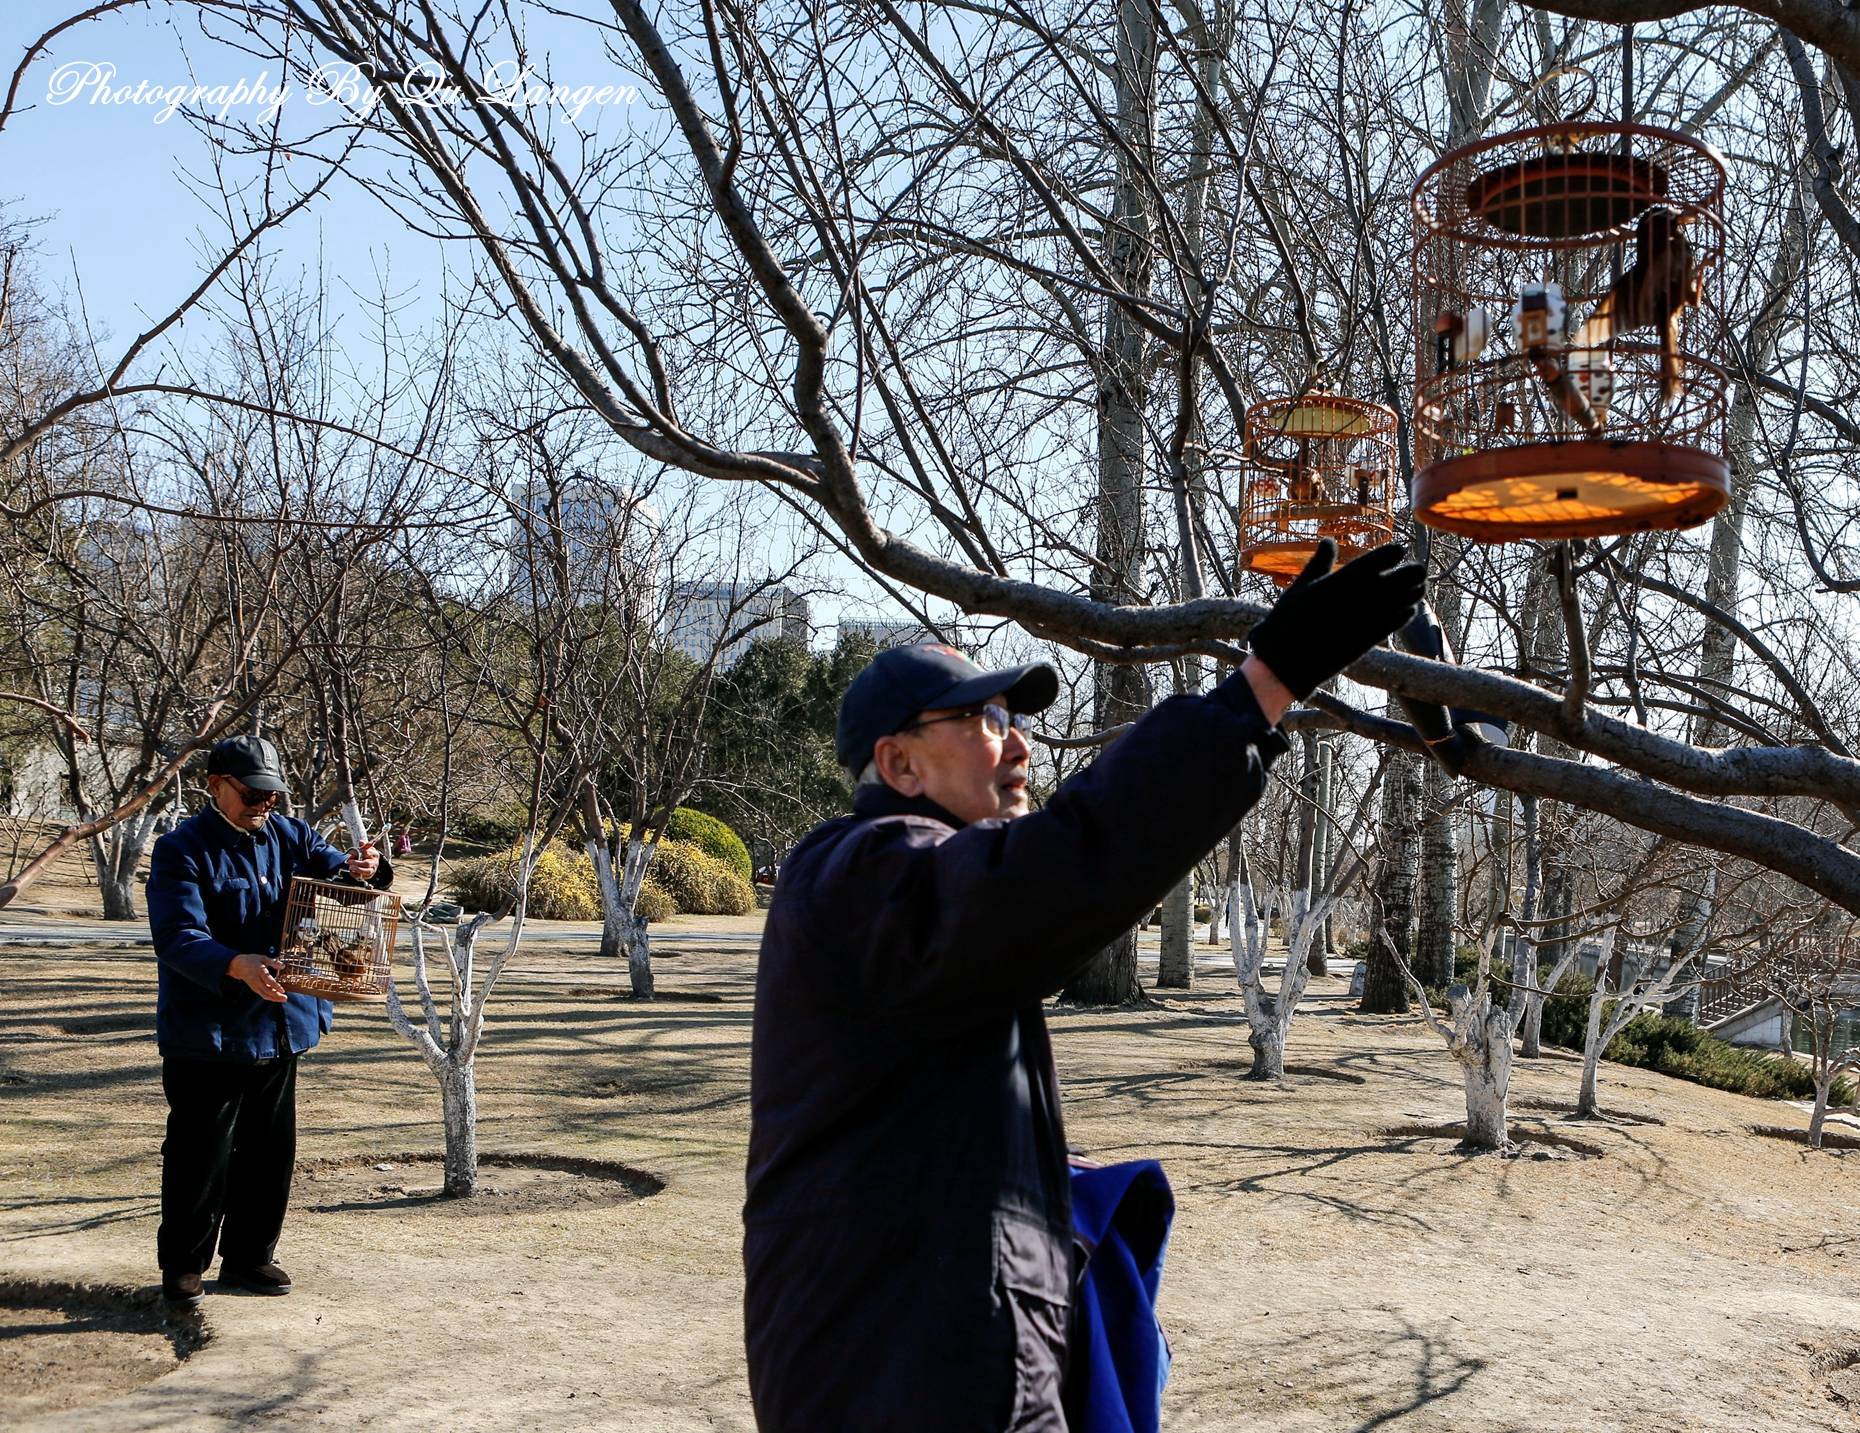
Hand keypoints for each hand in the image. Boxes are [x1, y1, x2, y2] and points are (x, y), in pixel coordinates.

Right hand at [229, 953, 287, 1002]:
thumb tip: (283, 966)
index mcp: (259, 971)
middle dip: (276, 995)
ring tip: (283, 999)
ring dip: (273, 998)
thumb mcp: (263, 958)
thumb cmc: (252, 960)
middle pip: (266, 990)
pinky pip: (261, 994)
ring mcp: (254, 985)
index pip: (268, 981)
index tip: (283, 990)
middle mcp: (256, 980)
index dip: (275, 986)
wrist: (238, 965)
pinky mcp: (253, 988)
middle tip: (285, 998)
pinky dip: (269, 997)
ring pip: (264, 994)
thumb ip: (273, 962)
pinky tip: (276, 997)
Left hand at [347, 841, 379, 881]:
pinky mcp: (368, 876)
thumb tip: (361, 842)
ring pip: (366, 871)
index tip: (355, 852)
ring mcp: (372, 870)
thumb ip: (363, 845)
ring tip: (350, 867)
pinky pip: (362, 876)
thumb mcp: (365, 848)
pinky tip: (351, 871)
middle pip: (367, 864)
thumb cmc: (366, 854)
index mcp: (375, 854)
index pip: (369, 853)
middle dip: (357, 863)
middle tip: (349, 861)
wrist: (369, 861)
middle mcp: (375, 863)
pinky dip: (356, 874)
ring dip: (357, 869)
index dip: (362, 852)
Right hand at [1246, 539, 1426, 700]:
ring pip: (1404, 600)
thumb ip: (1320, 562)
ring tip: (1419, 588)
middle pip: (1401, 578)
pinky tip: (1408, 610)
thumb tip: (1328, 540)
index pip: (1380, 558)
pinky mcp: (1370, 638)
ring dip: (1413, 593)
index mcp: (1344, 578)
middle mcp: (1361, 595)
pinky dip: (1404, 615)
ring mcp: (1368, 617)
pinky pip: (1396, 623)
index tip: (1400, 550)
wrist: (1288, 658)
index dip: (1393, 553)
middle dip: (1412, 572)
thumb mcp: (1301, 585)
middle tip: (1418, 569)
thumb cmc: (1289, 619)